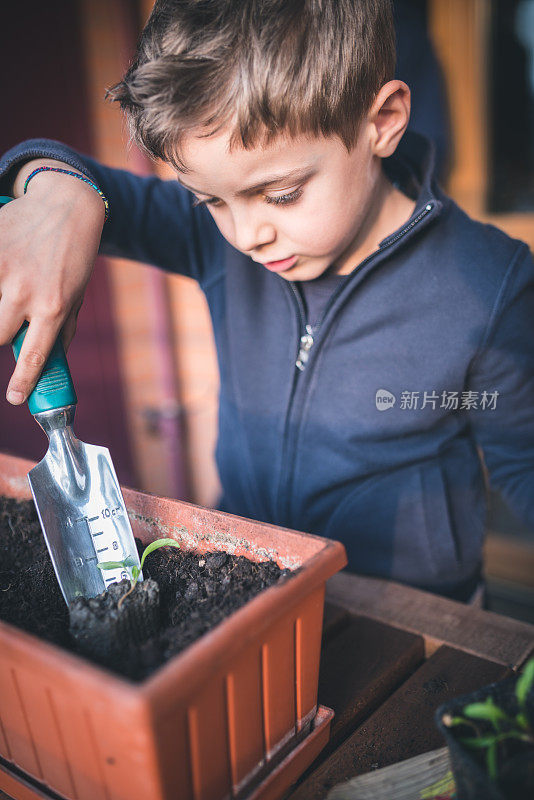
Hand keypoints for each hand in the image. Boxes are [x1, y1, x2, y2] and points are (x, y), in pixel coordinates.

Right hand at [0, 160, 104, 404]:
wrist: (66, 204)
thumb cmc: (74, 255)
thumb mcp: (77, 295)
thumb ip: (63, 328)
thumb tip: (51, 360)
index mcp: (54, 307)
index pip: (35, 355)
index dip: (23, 381)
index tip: (15, 398)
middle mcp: (26, 292)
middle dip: (3, 331)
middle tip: (13, 313)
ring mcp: (2, 269)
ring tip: (13, 285)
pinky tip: (8, 269)